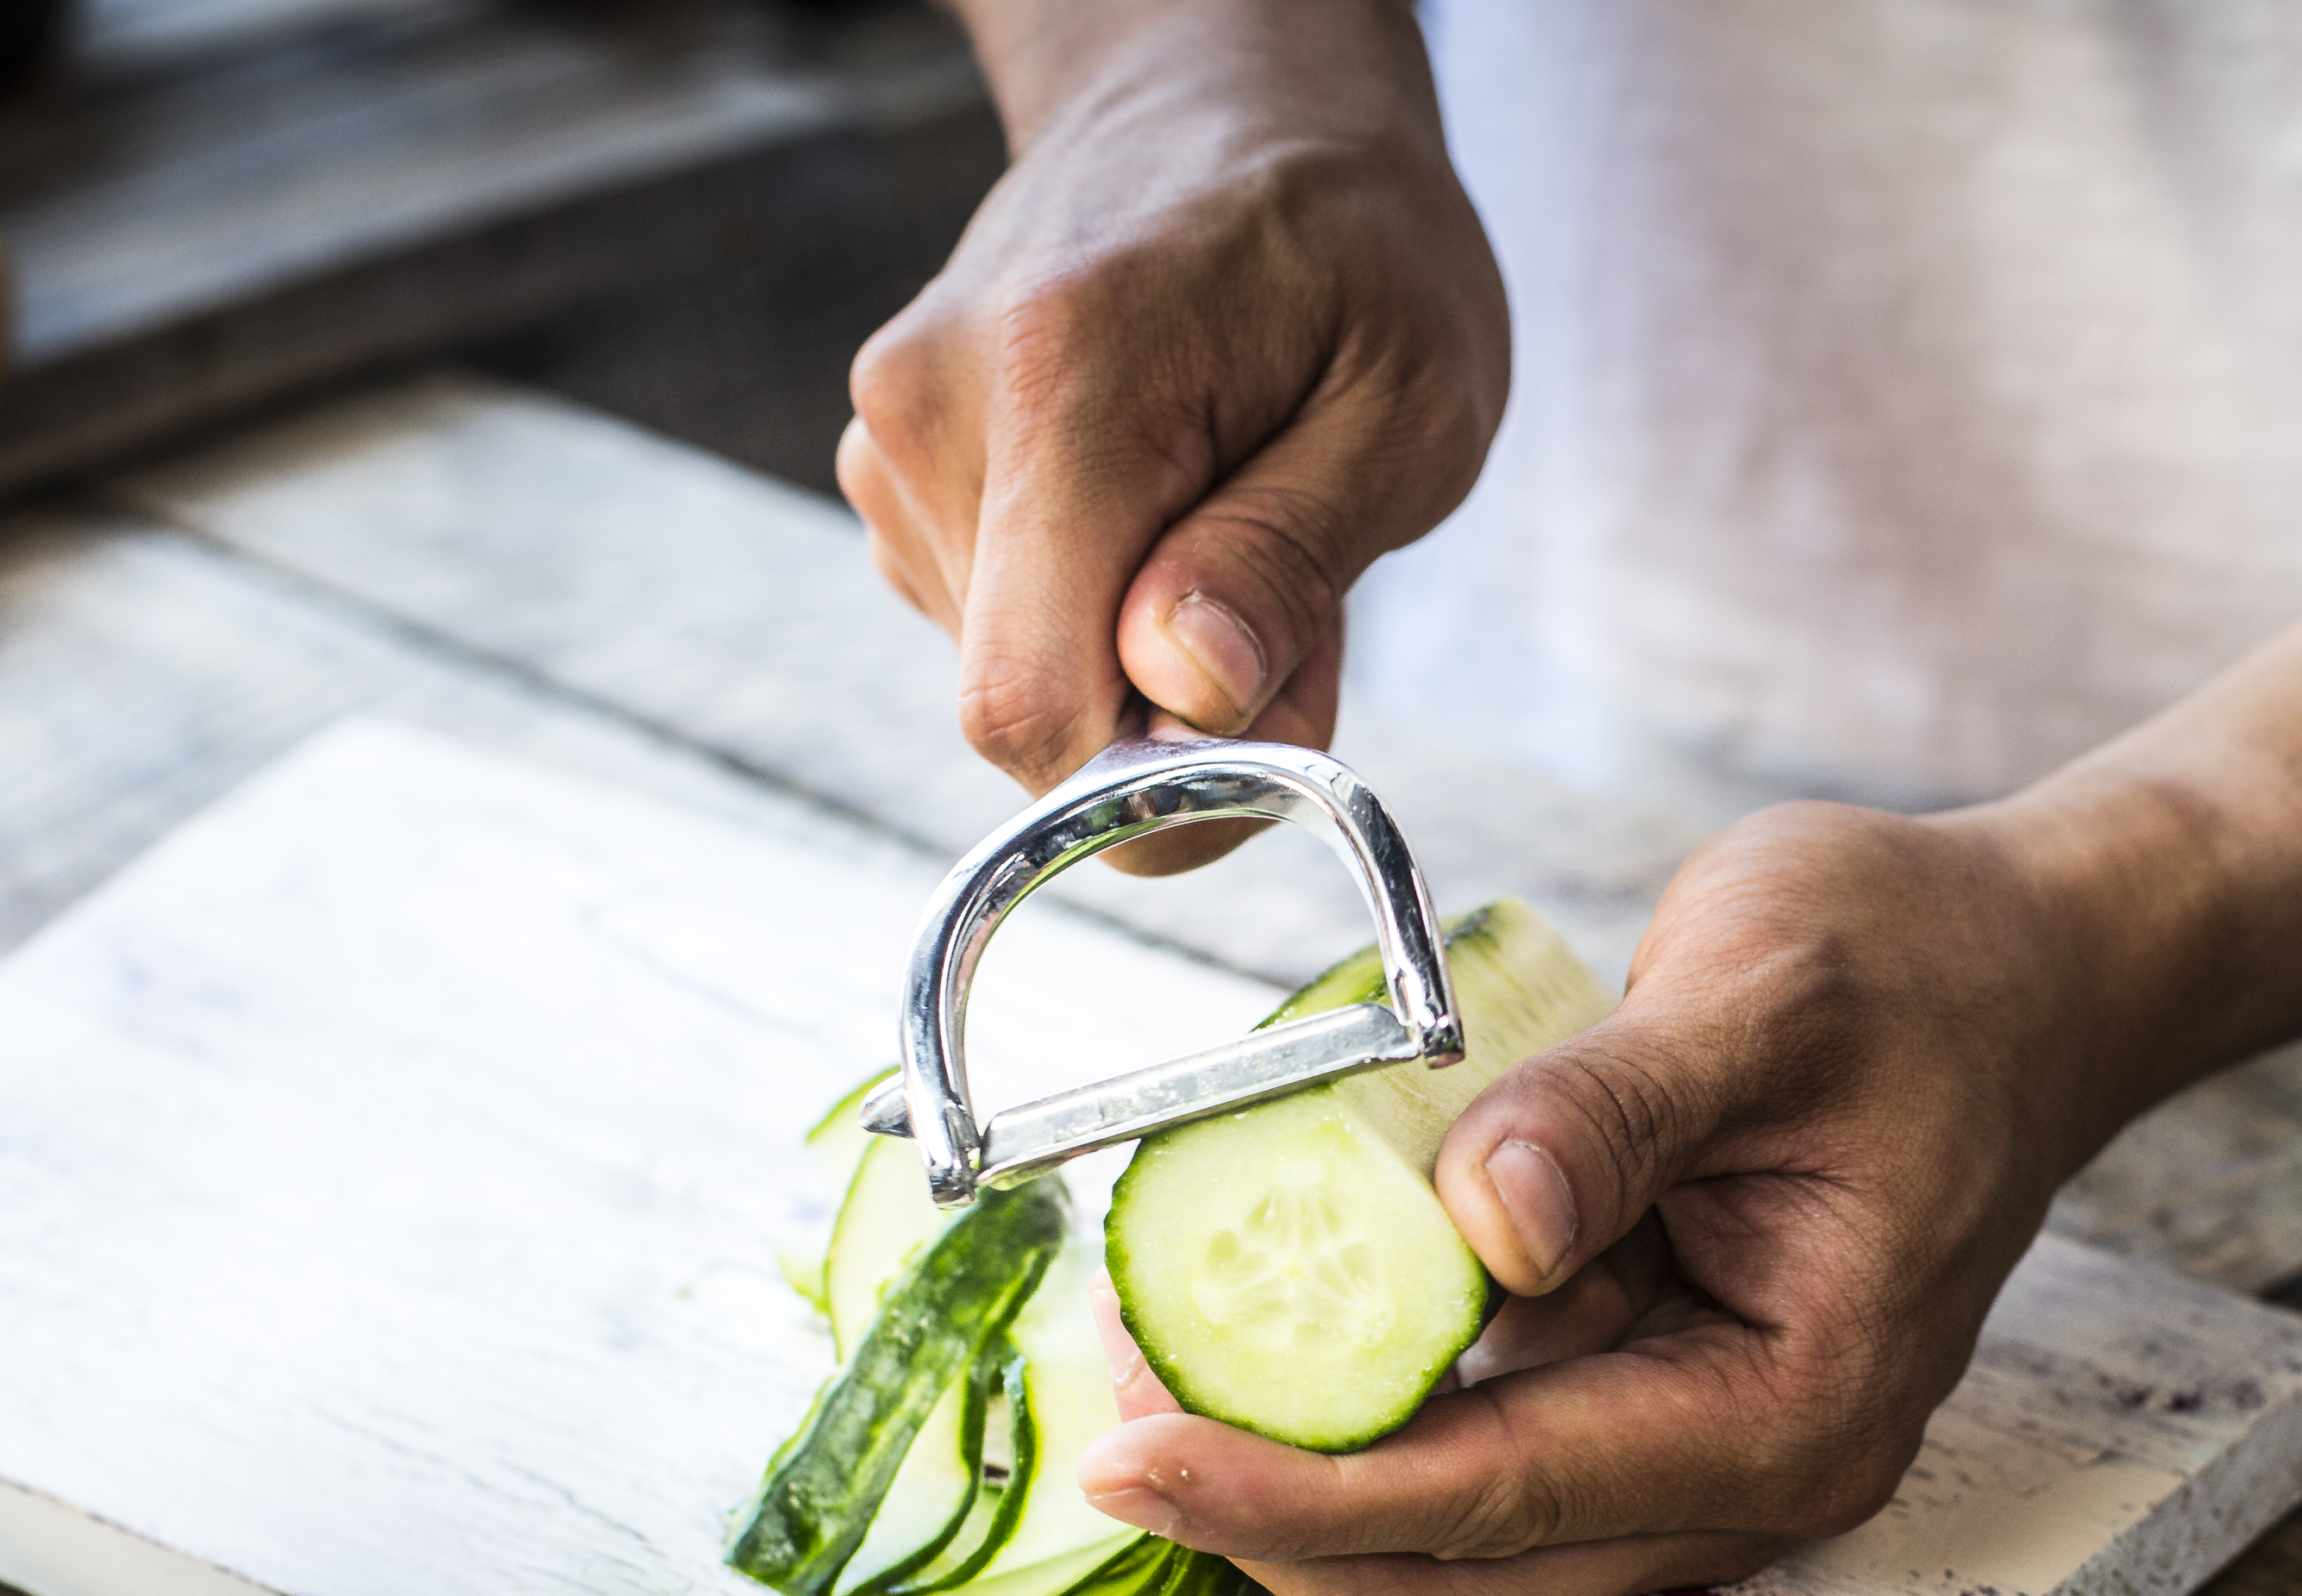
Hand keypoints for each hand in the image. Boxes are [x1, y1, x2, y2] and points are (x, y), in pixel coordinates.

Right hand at [838, 1, 1505, 862]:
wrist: (1218, 100)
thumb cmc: (1347, 241)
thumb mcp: (1411, 396)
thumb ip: (1294, 554)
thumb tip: (1184, 691)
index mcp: (1062, 386)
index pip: (1032, 708)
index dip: (1151, 790)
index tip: (1263, 734)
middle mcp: (933, 412)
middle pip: (1026, 711)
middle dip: (1169, 712)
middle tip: (1286, 584)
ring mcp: (891, 445)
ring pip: (1015, 676)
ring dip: (1137, 652)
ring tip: (1225, 503)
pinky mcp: (891, 476)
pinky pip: (997, 627)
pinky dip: (1093, 607)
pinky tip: (1156, 493)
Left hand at [1071, 799, 2200, 1595]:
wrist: (2032, 973)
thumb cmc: (1922, 965)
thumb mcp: (1765, 985)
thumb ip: (1614, 1105)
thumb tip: (1480, 1216)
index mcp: (1789, 1412)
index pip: (1489, 1500)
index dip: (1287, 1492)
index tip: (1126, 1452)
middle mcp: (1745, 1478)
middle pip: (1442, 1581)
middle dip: (1257, 1511)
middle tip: (1105, 1385)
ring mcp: (1694, 1457)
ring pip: (1439, 1545)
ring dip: (1289, 1469)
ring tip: (1157, 1332)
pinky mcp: (1647, 1405)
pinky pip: (1466, 1454)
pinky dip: (1351, 1402)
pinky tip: (1266, 1296)